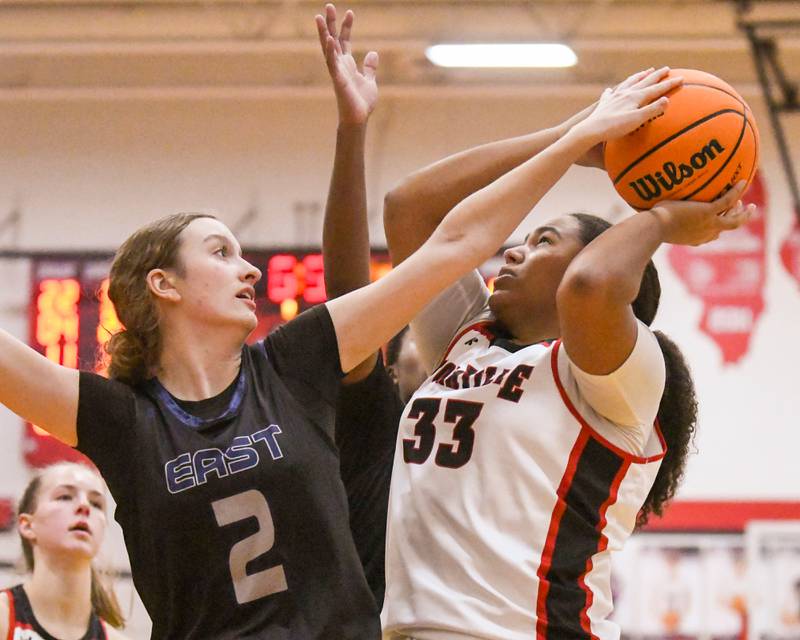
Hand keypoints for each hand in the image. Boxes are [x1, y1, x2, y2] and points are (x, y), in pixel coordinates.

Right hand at [315, 4, 378, 124]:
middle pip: (333, 40)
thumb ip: (370, 67)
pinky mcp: (338, 80)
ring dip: (324, 33)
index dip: (346, 27)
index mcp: (347, 64)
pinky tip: (330, 39)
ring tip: (320, 17)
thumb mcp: (370, 81)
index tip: (350, 12)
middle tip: (328, 6)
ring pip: (328, 49)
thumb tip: (373, 52)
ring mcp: (337, 72)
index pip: (345, 41)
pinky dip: (330, 52)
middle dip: (331, 23)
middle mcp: (340, 65)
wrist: (359, 118)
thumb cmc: (362, 103)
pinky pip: (332, 63)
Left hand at [572, 67, 682, 145]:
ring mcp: (614, 97)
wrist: (591, 130)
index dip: (669, 83)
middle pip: (644, 81)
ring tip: (646, 72)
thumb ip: (652, 110)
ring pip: (629, 83)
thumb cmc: (615, 127)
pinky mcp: (604, 104)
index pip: (657, 88)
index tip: (682, 78)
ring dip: (639, 76)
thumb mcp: (637, 120)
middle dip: (657, 75)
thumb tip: (667, 100)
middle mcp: (625, 93)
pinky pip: (611, 93)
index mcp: (636, 96)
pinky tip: (612, 89)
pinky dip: (615, 90)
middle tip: (667, 68)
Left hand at [648, 181, 754, 245]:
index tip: (718, 223)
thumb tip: (641, 213)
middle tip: (744, 212)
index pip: (709, 236)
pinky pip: (728, 200)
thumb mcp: (655, 224)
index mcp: (694, 238)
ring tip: (748, 203)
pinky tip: (742, 181)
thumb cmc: (649, 227)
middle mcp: (704, 234)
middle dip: (737, 220)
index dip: (716, 230)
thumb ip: (657, 219)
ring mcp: (709, 223)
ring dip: (743, 211)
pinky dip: (736, 191)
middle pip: (727, 228)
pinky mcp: (708, 212)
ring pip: (734, 219)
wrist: (653, 228)